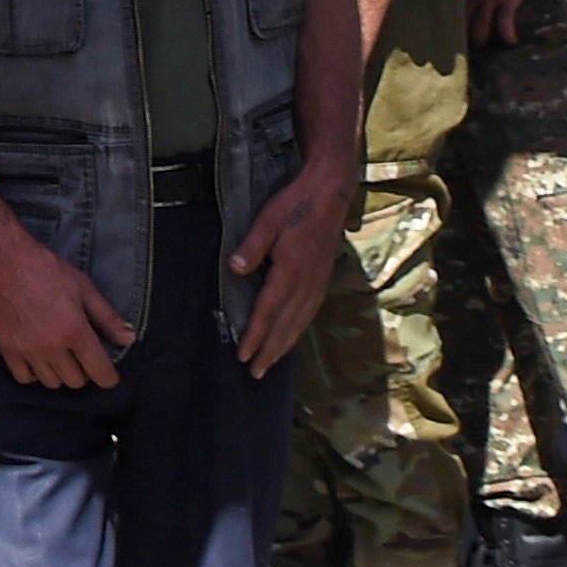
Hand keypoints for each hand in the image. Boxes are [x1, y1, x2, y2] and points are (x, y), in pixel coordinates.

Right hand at [0, 217, 132, 390]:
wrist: (5, 260)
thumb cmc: (48, 270)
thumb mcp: (84, 288)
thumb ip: (107, 317)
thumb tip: (129, 339)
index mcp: (75, 331)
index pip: (99, 372)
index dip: (109, 377)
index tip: (109, 373)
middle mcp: (52, 347)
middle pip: (76, 381)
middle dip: (84, 371)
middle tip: (80, 353)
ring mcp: (28, 350)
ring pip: (52, 383)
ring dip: (60, 372)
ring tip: (59, 354)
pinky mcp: (7, 349)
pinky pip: (25, 378)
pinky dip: (35, 373)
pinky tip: (38, 358)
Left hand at [227, 152, 354, 375]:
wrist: (331, 193)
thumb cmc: (296, 204)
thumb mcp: (269, 219)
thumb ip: (253, 246)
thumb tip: (235, 268)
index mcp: (291, 271)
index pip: (268, 311)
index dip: (255, 335)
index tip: (243, 355)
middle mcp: (306, 283)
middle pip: (285, 325)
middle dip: (269, 351)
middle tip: (255, 373)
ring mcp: (317, 283)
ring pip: (300, 323)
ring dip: (284, 346)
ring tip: (271, 363)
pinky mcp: (323, 279)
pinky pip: (310, 313)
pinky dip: (299, 330)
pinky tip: (292, 336)